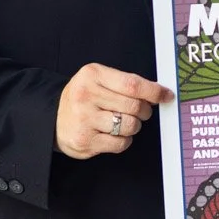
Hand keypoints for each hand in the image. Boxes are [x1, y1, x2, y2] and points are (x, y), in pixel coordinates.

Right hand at [55, 63, 170, 159]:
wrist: (53, 119)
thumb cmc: (84, 98)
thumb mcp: (98, 80)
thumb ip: (125, 83)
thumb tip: (159, 93)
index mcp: (92, 75)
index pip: (132, 84)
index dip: (154, 91)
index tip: (166, 95)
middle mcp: (86, 95)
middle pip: (134, 106)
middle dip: (144, 111)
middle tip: (140, 111)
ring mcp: (84, 119)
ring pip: (130, 125)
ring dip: (133, 126)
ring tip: (121, 122)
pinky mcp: (85, 141)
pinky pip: (120, 143)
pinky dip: (124, 140)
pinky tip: (113, 134)